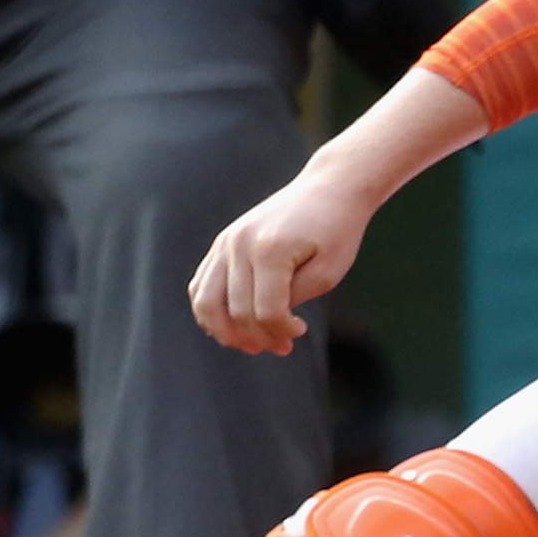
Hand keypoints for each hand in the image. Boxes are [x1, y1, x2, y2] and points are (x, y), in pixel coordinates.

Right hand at [191, 166, 376, 354]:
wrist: (328, 190)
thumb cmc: (336, 232)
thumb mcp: (328, 272)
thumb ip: (294, 298)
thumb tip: (265, 321)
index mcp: (270, 250)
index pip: (265, 312)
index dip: (282, 331)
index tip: (301, 330)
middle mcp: (240, 244)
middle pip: (236, 311)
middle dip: (259, 338)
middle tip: (283, 346)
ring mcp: (226, 242)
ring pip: (205, 302)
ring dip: (225, 332)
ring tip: (252, 344)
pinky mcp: (222, 243)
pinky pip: (201, 286)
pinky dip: (211, 311)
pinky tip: (235, 325)